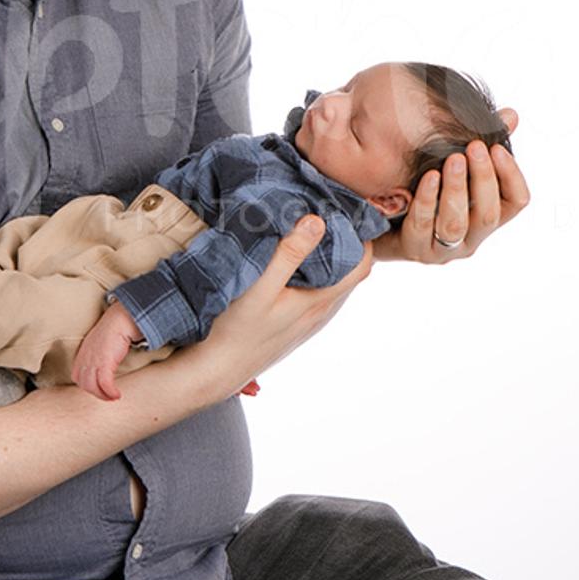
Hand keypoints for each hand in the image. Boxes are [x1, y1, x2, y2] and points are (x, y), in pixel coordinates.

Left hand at [72, 302, 142, 400]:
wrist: (120, 320)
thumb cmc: (113, 329)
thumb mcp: (99, 343)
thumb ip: (96, 354)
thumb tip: (103, 365)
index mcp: (82, 353)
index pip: (76, 376)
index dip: (87, 385)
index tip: (98, 389)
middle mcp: (85, 358)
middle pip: (83, 384)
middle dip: (96, 393)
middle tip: (107, 397)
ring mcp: (93, 360)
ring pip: (92, 386)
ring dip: (103, 395)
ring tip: (113, 397)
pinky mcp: (104, 362)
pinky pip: (105, 384)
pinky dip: (110, 392)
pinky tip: (117, 394)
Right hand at [184, 215, 371, 398]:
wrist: (215, 371)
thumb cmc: (234, 329)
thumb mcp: (259, 286)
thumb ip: (288, 254)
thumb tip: (317, 220)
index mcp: (321, 300)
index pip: (362, 262)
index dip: (361, 234)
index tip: (346, 208)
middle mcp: (322, 312)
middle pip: (351, 270)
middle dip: (346, 239)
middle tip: (327, 208)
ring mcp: (309, 321)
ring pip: (334, 281)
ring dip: (329, 256)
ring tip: (310, 227)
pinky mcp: (294, 325)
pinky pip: (317, 292)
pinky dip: (315, 271)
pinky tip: (293, 261)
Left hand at [375, 109, 529, 263]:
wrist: (378, 220)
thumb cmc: (424, 187)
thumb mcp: (453, 165)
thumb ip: (481, 146)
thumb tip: (511, 115)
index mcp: (487, 215)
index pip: (516, 201)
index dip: (511, 175)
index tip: (498, 146)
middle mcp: (472, 237)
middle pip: (489, 213)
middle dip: (483, 178)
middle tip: (475, 146)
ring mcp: (444, 249)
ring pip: (456, 224)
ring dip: (456, 189)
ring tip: (454, 159)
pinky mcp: (416, 251)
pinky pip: (422, 226)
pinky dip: (426, 200)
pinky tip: (428, 176)